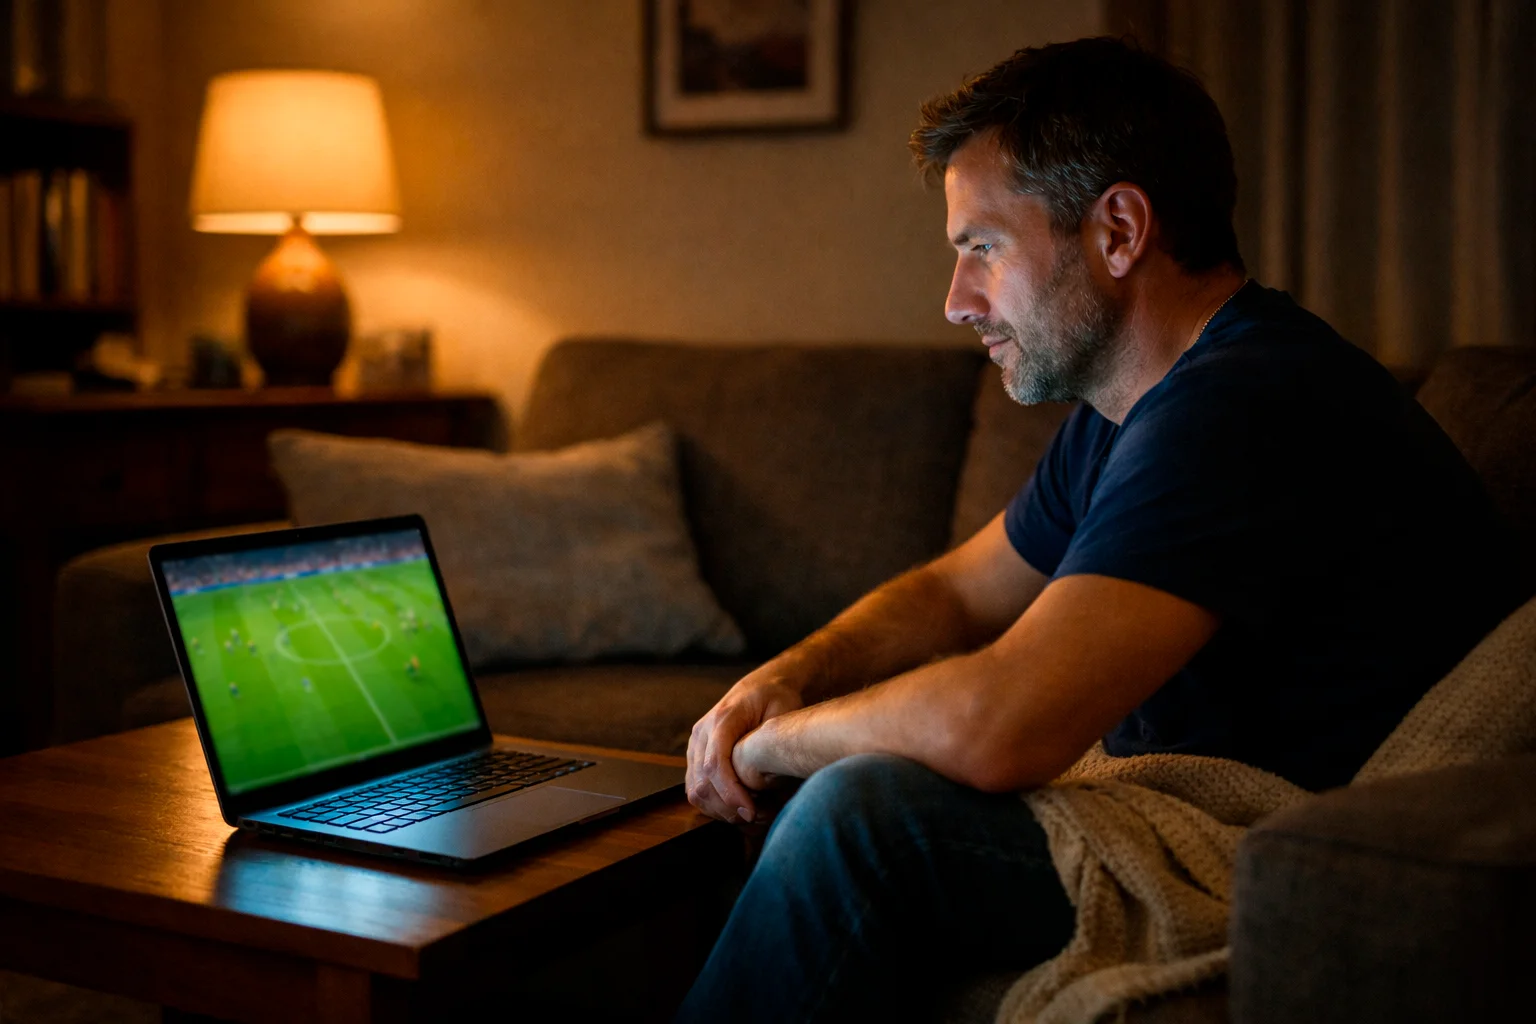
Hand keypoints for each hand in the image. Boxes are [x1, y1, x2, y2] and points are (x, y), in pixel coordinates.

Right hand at [686, 667, 802, 823]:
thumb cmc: (776, 699)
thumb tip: (766, 771)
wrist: (762, 687)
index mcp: (722, 719)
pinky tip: (738, 807)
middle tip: (758, 818)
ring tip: (750, 815)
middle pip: (702, 783)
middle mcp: (702, 732)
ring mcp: (695, 745)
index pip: (715, 764)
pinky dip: (714, 806)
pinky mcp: (695, 756)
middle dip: (728, 808)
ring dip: (720, 811)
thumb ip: (774, 737)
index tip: (752, 812)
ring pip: (695, 790)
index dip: (731, 794)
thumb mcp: (784, 710)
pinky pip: (695, 789)